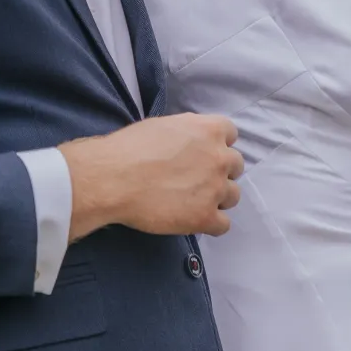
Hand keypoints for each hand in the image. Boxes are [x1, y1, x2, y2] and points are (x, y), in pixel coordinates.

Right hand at [60, 112, 243, 242]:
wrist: (114, 178)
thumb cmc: (130, 148)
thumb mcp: (163, 126)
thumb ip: (187, 132)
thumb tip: (191, 142)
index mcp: (209, 130)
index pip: (230, 133)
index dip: (217, 144)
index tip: (203, 152)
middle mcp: (219, 157)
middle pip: (236, 165)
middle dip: (219, 170)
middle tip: (197, 178)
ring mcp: (215, 189)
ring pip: (233, 195)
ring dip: (218, 197)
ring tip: (194, 201)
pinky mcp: (206, 217)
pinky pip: (223, 225)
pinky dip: (211, 223)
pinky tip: (192, 220)